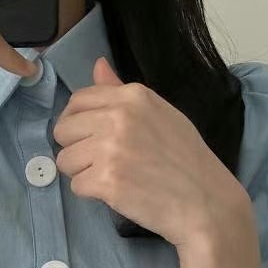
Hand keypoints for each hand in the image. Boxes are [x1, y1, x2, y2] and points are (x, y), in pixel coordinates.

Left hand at [52, 57, 250, 251]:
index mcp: (132, 96)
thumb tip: (97, 66)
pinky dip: (91, 193)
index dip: (77, 122)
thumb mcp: (159, 113)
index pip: (78, 100)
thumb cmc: (185, 160)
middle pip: (63, 130)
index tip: (92, 138)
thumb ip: (121, 92)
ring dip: (82, 173)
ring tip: (112, 177)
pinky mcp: (106, 180)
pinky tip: (117, 192)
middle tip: (102, 162)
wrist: (204, 201)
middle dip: (76, 148)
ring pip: (65, 160)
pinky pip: (76, 186)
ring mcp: (110, 148)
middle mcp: (118, 117)